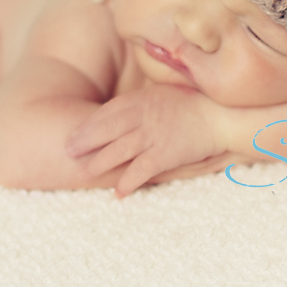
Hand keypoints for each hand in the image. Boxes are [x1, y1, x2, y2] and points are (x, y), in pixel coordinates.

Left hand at [65, 84, 225, 196]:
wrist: (219, 116)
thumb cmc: (190, 104)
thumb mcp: (160, 94)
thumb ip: (138, 102)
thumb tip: (115, 113)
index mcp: (142, 100)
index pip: (107, 113)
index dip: (87, 125)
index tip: (73, 135)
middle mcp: (144, 116)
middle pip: (107, 130)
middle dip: (85, 142)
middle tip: (68, 152)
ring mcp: (155, 134)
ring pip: (119, 150)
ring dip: (100, 163)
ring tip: (85, 172)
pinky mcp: (167, 153)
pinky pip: (142, 169)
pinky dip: (128, 181)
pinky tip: (118, 192)